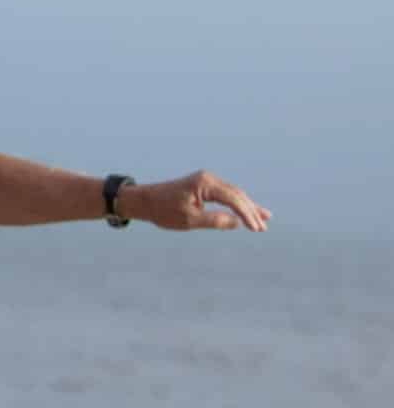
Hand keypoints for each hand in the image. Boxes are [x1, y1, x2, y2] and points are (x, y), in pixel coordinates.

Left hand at [123, 171, 270, 231]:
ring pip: (233, 194)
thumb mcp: (189, 220)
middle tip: (263, 228)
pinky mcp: (203, 186)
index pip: (233, 198)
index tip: (256, 229)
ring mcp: (206, 181)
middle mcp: (208, 179)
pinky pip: (225, 195)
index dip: (247, 214)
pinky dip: (237, 204)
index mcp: (205, 183)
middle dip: (251, 211)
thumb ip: (214, 221)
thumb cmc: (163, 210)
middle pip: (236, 195)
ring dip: (247, 207)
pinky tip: (248, 211)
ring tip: (264, 219)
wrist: (144, 200)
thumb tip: (237, 223)